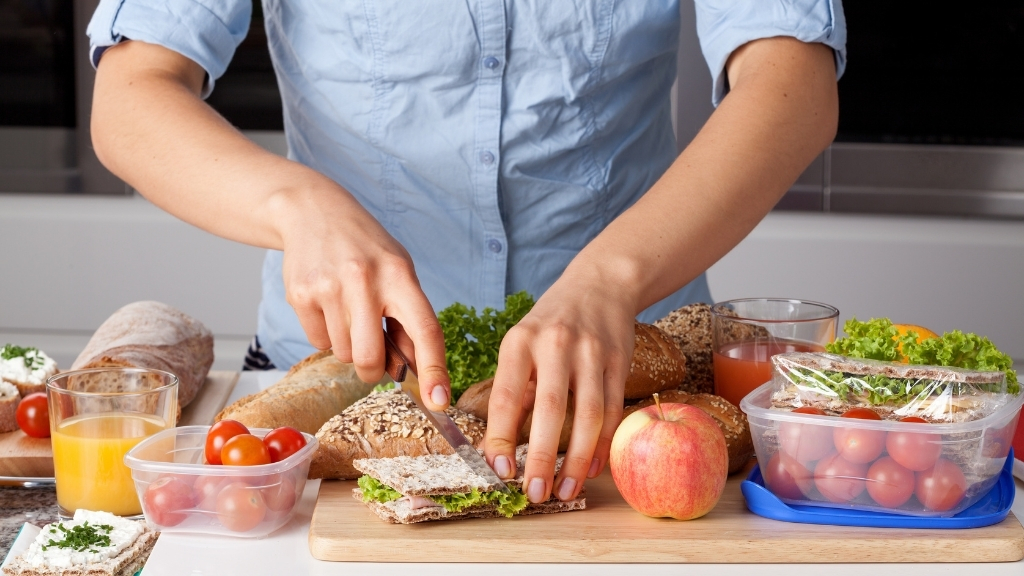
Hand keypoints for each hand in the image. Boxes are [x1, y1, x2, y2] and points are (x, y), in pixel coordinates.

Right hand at [277, 188, 450, 409]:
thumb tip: (416, 370)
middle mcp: (365, 280)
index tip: (440, 400)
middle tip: (373, 361)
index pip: (425, 329)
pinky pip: (318, 342)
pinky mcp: (301, 294)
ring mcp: (330, 287)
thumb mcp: (398, 271)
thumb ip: (408, 317)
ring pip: (343, 353)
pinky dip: (325, 334)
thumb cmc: (365, 248)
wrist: (313, 211)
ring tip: (347, 311)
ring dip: (348, 346)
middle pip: (370, 357)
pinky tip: (326, 304)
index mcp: (400, 275)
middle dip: (372, 370)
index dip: (435, 369)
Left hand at [482, 265, 636, 502]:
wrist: (601, 284)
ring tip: (565, 490)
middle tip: (535, 493)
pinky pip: (612, 410)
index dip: (502, 437)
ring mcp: (592, 352)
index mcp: (520, 341)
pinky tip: (592, 468)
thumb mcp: (522, 343)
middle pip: (551, 410)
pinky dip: (603, 444)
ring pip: (588, 415)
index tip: (499, 470)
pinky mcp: (620, 361)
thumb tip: (502, 446)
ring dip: (577, 459)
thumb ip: (516, 389)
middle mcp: (556, 344)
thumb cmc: (552, 323)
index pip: (507, 396)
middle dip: (543, 457)